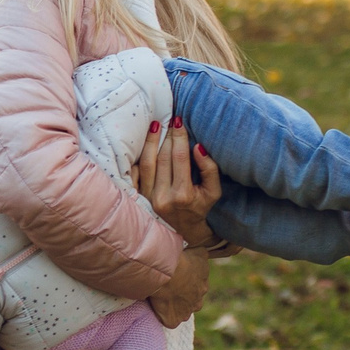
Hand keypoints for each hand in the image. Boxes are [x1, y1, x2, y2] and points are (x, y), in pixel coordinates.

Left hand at [134, 118, 221, 246]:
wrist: (183, 231)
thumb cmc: (201, 207)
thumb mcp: (213, 192)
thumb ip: (209, 169)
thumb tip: (198, 147)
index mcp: (182, 195)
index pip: (179, 158)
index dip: (179, 137)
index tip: (179, 121)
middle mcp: (163, 197)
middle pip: (162, 158)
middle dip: (166, 136)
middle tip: (169, 119)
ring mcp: (148, 198)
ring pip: (147, 163)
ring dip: (150, 141)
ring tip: (155, 125)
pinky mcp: (139, 198)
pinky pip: (135, 174)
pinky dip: (138, 157)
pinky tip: (142, 143)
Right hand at [147, 245, 210, 327]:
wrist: (169, 273)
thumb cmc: (183, 260)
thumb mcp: (199, 253)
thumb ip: (202, 255)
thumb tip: (203, 253)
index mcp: (204, 286)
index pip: (197, 288)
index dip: (187, 283)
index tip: (178, 278)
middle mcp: (198, 302)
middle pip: (191, 302)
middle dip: (183, 297)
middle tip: (170, 288)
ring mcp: (186, 313)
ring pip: (181, 313)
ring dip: (174, 307)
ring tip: (163, 298)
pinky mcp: (173, 320)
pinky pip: (169, 321)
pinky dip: (163, 316)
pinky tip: (157, 307)